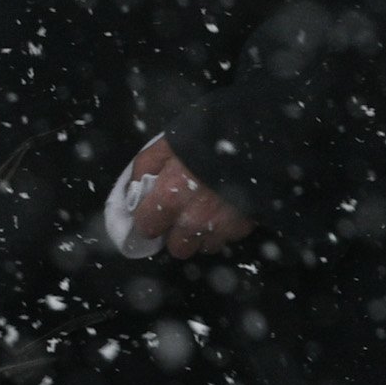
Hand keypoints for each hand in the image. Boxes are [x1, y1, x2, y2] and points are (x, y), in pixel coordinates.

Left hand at [110, 136, 254, 257]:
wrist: (252, 136)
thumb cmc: (205, 136)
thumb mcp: (166, 145)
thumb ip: (145, 169)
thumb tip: (134, 190)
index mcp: (169, 198)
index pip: (147, 228)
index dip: (149, 219)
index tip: (154, 212)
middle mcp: (193, 220)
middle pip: (178, 248)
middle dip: (177, 234)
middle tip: (183, 214)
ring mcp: (220, 227)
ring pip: (204, 247)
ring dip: (202, 234)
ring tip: (207, 211)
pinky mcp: (243, 227)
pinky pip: (228, 239)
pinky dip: (225, 229)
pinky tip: (226, 209)